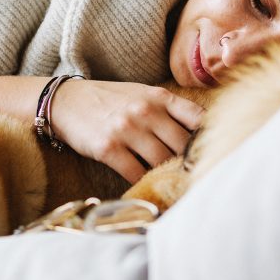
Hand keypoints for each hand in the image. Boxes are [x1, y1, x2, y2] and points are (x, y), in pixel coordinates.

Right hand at [49, 79, 203, 182]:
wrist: (65, 102)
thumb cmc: (108, 100)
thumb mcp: (141, 95)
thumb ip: (169, 110)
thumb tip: (200, 136)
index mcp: (159, 97)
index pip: (198, 118)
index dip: (210, 139)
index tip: (214, 153)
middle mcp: (145, 112)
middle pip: (182, 146)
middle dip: (189, 163)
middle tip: (194, 177)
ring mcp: (127, 130)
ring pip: (162, 162)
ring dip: (167, 175)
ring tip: (172, 184)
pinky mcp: (109, 149)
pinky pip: (136, 173)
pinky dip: (144, 182)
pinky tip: (147, 185)